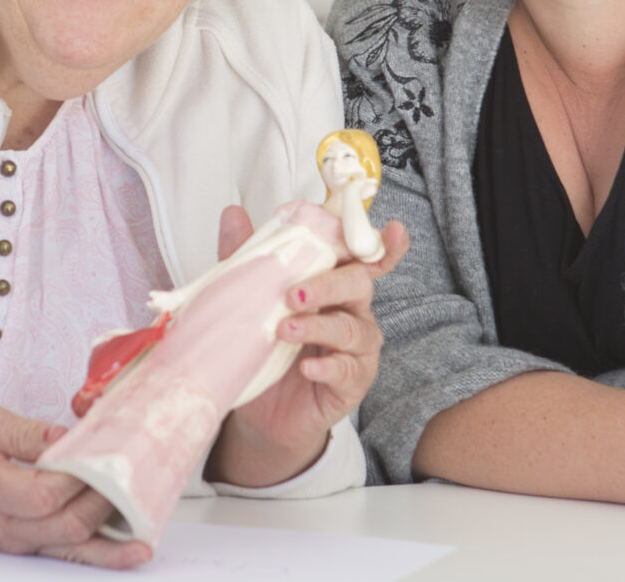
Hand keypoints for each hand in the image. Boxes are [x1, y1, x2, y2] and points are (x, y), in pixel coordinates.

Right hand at [0, 396, 150, 568]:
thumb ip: (21, 429)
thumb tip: (63, 436)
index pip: (41, 494)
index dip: (76, 479)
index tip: (102, 455)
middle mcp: (4, 524)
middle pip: (66, 525)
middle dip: (105, 502)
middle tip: (134, 474)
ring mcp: (17, 539)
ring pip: (73, 547)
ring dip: (113, 537)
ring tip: (149, 525)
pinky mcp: (29, 541)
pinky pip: (70, 551)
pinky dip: (103, 551)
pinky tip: (131, 547)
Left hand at [204, 203, 408, 486]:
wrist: (260, 411)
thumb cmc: (265, 349)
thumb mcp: (251, 300)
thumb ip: (248, 258)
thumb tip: (234, 214)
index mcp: (334, 285)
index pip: (363, 258)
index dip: (383, 244)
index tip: (391, 229)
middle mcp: (352, 312)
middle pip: (357, 285)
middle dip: (328, 284)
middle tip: (293, 294)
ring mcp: (356, 349)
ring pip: (352, 329)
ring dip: (319, 327)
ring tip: (285, 330)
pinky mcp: (352, 383)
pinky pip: (347, 371)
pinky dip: (327, 367)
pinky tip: (306, 367)